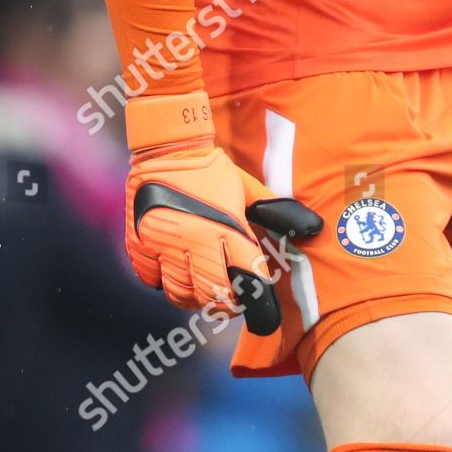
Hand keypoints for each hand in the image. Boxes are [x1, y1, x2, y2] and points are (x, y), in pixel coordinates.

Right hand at [124, 92, 321, 335]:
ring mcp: (161, 243)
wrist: (167, 147)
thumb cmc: (212, 170)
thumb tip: (313, 229)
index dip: (254, 298)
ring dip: (194, 297)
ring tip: (204, 287)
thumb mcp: (248, 187)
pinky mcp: (138, 244)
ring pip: (179, 294)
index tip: (257, 304)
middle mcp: (191, 238)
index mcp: (223, 225)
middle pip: (209, 294)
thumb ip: (276, 211)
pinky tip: (176, 271)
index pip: (244, 277)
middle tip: (231, 298)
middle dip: (224, 303)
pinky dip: (165, 283)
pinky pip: (152, 281)